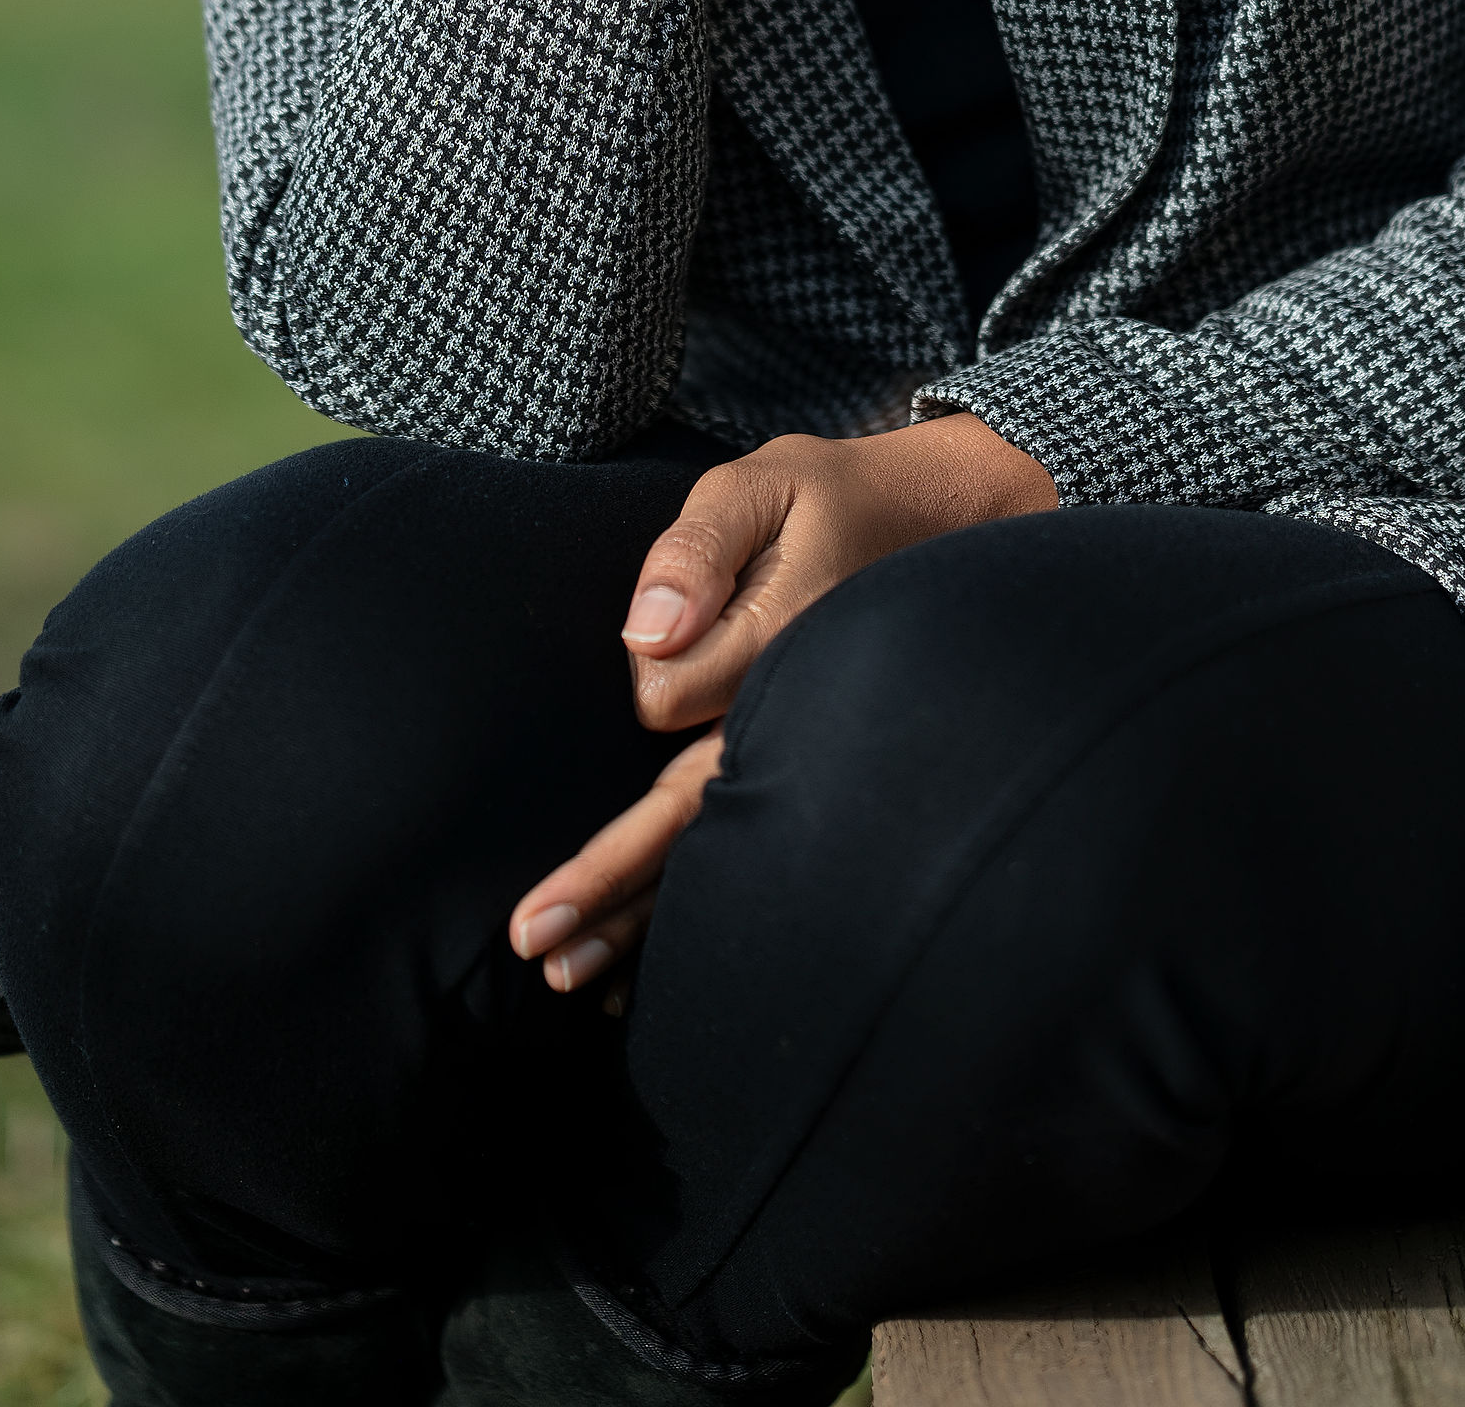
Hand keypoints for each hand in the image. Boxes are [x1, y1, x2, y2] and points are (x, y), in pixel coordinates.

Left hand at [505, 420, 1054, 999]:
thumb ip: (698, 550)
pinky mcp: (794, 764)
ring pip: (714, 852)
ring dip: (641, 922)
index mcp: (777, 654)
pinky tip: (641, 961)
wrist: (932, 519)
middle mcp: (788, 724)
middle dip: (612, 895)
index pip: (671, 710)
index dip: (637, 725)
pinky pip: (740, 845)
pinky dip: (684, 907)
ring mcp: (798, 756)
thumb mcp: (763, 485)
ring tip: (570, 980)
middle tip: (533, 947)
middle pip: (689, 823)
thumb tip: (644, 636)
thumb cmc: (826, 496)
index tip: (598, 765)